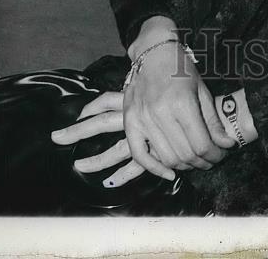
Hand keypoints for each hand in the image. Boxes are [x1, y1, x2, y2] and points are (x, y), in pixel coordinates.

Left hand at [51, 90, 175, 184]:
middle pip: (102, 123)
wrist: (211, 102)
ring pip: (116, 149)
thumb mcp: (154, 85)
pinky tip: (110, 182)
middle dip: (78, 131)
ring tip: (77, 165)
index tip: (77, 114)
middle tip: (55, 137)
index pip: (106, 103)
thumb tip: (113, 98)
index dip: (91, 109)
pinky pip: (137, 164)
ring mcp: (146, 133)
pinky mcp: (157, 149)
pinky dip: (123, 174)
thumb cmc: (184, 87)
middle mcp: (137, 115)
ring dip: (97, 159)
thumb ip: (133, 94)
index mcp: (134, 98)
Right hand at [124, 41, 233, 173]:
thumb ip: (213, 121)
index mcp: (182, 103)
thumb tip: (226, 145)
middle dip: (202, 162)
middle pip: (185, 155)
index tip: (220, 155)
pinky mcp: (130, 122)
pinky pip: (139, 155)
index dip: (215, 156)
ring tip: (194, 161)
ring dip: (184, 166)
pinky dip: (154, 169)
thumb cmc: (180, 68)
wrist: (153, 52)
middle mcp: (160, 113)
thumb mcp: (202, 90)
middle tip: (210, 160)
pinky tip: (169, 173)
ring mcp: (143, 119)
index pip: (201, 144)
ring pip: (166, 158)